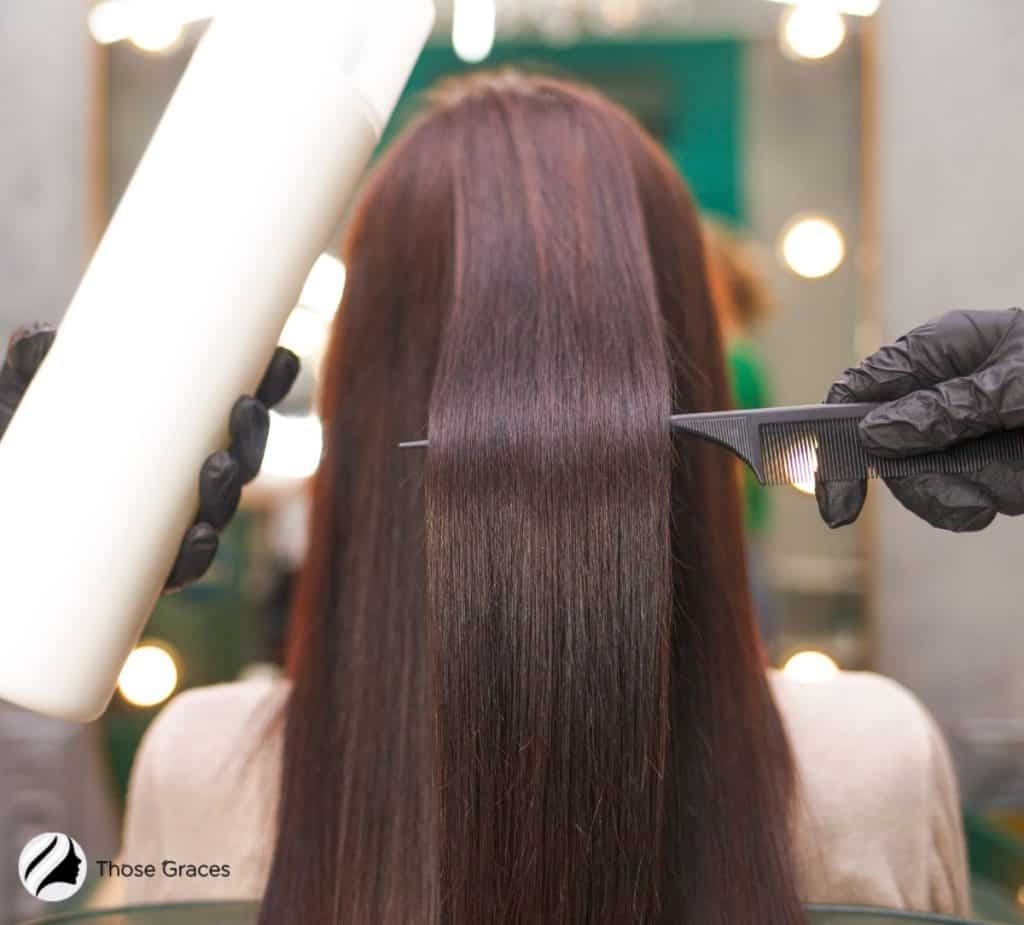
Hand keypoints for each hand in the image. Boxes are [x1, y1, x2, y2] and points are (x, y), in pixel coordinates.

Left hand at [0, 323, 299, 589]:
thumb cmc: (20, 441)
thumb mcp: (24, 397)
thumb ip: (34, 366)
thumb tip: (41, 338)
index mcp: (175, 435)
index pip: (233, 411)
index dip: (268, 386)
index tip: (282, 359)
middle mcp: (181, 482)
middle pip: (240, 460)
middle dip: (252, 436)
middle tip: (245, 409)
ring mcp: (165, 526)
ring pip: (219, 509)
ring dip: (229, 489)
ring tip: (217, 466)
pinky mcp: (138, 570)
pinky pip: (179, 566)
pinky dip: (195, 554)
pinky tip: (197, 536)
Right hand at [816, 308, 1023, 531]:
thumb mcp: (1020, 383)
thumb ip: (948, 408)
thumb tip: (876, 433)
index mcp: (938, 352)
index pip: (858, 391)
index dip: (832, 436)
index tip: (835, 494)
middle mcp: (938, 393)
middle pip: (880, 446)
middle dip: (914, 479)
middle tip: (961, 500)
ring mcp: (959, 433)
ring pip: (916, 478)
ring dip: (955, 492)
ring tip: (1006, 485)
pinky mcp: (984, 466)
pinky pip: (954, 497)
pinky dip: (975, 502)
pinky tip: (1007, 491)